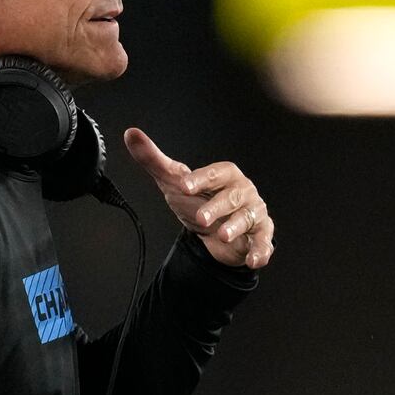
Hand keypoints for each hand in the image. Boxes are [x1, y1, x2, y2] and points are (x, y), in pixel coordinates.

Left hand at [123, 127, 275, 268]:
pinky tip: (254, 260)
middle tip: (201, 217)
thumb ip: (154, 159)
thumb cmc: (197, 201)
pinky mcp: (259, 234)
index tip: (184, 185)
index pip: (216, 173)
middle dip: (217, 207)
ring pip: (247, 218)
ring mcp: (253, 213)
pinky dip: (260, 251)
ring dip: (236, 226)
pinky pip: (262, 242)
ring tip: (223, 235)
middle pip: (233, 196)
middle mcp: (243, 191)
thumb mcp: (174, 182)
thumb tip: (131, 134)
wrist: (212, 232)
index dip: (201, 179)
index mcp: (225, 175)